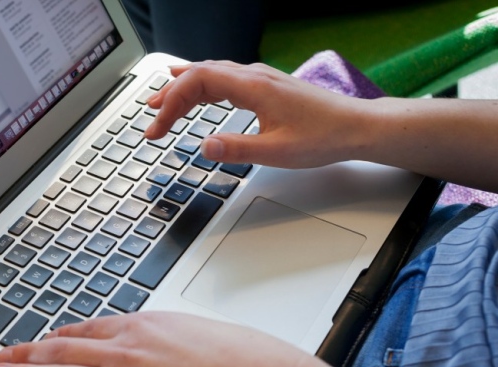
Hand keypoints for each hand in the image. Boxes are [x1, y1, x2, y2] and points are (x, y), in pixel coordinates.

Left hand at [0, 311, 309, 366]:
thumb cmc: (236, 355)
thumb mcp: (190, 327)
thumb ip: (158, 333)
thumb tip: (148, 337)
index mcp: (138, 326)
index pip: (82, 329)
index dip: (54, 336)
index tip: (40, 340)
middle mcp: (122, 351)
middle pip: (58, 349)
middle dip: (24, 352)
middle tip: (2, 354)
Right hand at [145, 61, 368, 168]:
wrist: (356, 126)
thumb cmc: (323, 137)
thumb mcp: (277, 152)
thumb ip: (237, 149)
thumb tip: (203, 147)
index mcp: (253, 87)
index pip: (197, 82)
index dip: (171, 103)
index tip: (157, 128)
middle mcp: (253, 76)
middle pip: (199, 73)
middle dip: (170, 94)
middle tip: (150, 116)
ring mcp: (259, 79)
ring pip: (211, 72)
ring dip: (184, 87)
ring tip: (161, 101)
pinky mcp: (265, 86)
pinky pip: (224, 78)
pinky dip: (203, 85)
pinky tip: (197, 92)